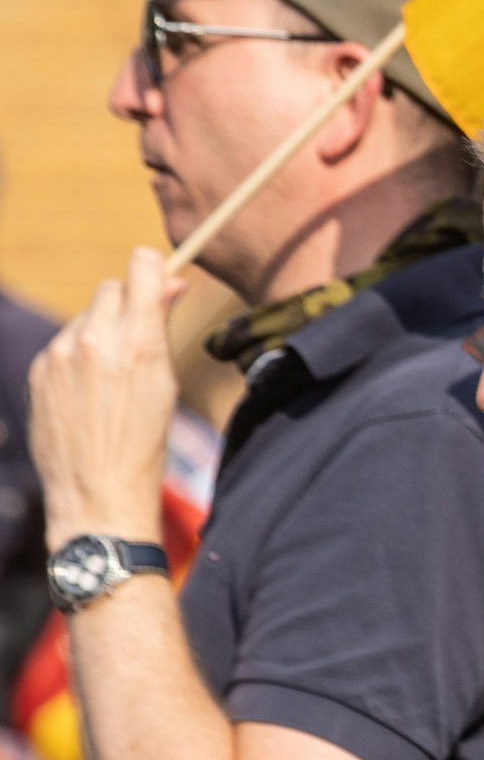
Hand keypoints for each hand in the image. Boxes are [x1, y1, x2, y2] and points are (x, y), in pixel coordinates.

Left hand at [33, 248, 181, 548]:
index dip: (151, 268)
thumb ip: (161, 328)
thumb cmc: (144, 442)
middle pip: (110, 289)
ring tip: (111, 378)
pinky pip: (63, 345)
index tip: (158, 278)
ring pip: (84, 318)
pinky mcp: (38, 371)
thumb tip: (168, 284)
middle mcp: (93, 340)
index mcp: (137, 342)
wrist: (97, 491)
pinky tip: (88, 393)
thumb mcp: (166, 382)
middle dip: (126, 303)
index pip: (139, 268)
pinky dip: (77, 357)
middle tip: (140, 335)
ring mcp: (59, 355)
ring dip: (100, 332)